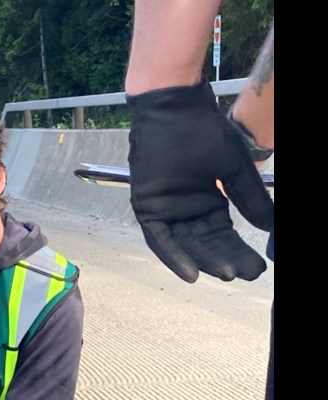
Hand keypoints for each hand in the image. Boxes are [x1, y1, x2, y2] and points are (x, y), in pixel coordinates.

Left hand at [126, 80, 273, 282]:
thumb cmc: (204, 131)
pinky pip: (159, 238)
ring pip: (185, 243)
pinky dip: (173, 256)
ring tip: (227, 273)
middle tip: (247, 275)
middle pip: (205, 242)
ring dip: (204, 260)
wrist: (175, 107)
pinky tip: (191, 273)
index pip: (223, 234)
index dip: (239, 251)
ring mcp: (164, 208)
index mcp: (206, 199)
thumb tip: (270, 227)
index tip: (257, 268)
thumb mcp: (234, 169)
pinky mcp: (146, 205)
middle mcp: (184, 208)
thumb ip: (250, 199)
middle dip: (226, 259)